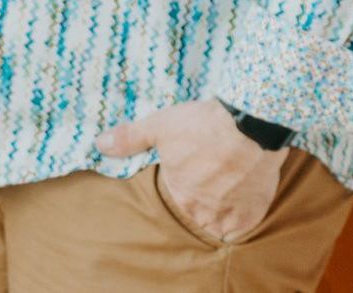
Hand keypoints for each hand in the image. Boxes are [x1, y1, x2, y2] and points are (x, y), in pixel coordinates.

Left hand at [97, 98, 285, 240]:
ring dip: (217, 209)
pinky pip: (241, 228)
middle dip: (198, 197)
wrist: (249, 126)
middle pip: (195, 212)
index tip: (189, 168)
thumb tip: (100, 145)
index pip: (174, 198)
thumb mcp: (161, 125)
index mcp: (178, 193)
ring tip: (222, 186)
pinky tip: (238, 198)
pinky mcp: (251, 215)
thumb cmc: (203, 125)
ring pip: (217, 222)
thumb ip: (130, 138)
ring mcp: (227, 216)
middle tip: (208, 174)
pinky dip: (238, 217)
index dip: (181, 182)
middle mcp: (201, 212)